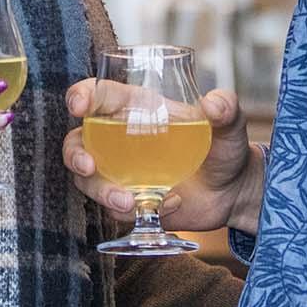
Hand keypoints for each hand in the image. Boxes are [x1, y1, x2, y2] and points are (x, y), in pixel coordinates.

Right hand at [62, 81, 262, 232]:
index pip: (99, 96)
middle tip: (88, 166)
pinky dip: (132, 210)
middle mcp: (119, 139)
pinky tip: (167, 205)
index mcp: (137, 109)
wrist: (231, 193)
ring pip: (87, 180)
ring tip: (129, 201)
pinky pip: (113, 208)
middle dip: (74, 154)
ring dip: (100, 191)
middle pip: (77, 141)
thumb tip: (214, 104)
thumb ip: (226, 109)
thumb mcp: (231, 125)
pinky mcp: (128, 200)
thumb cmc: (225, 148)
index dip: (82, 96)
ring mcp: (120, 172)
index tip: (78, 105)